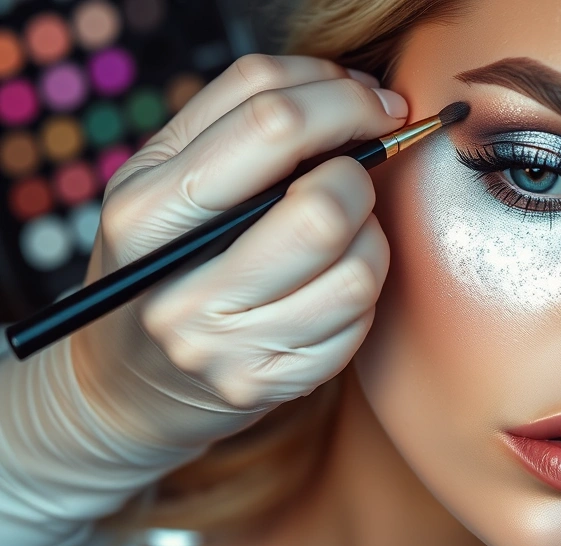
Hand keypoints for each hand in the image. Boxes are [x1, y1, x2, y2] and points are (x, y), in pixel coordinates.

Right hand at [69, 55, 407, 446]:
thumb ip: (237, 120)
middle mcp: (183, 292)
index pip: (270, 125)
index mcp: (147, 212)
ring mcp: (230, 349)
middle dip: (360, 175)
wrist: (131, 379)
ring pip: (358, 267)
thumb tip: (355, 91)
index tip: (374, 103)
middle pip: (325, 208)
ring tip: (334, 236)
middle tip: (350, 176)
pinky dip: (360, 287)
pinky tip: (326, 283)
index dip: (342, 101)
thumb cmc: (165, 259)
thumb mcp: (163, 179)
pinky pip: (362, 318)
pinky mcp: (274, 385)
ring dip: (368, 236)